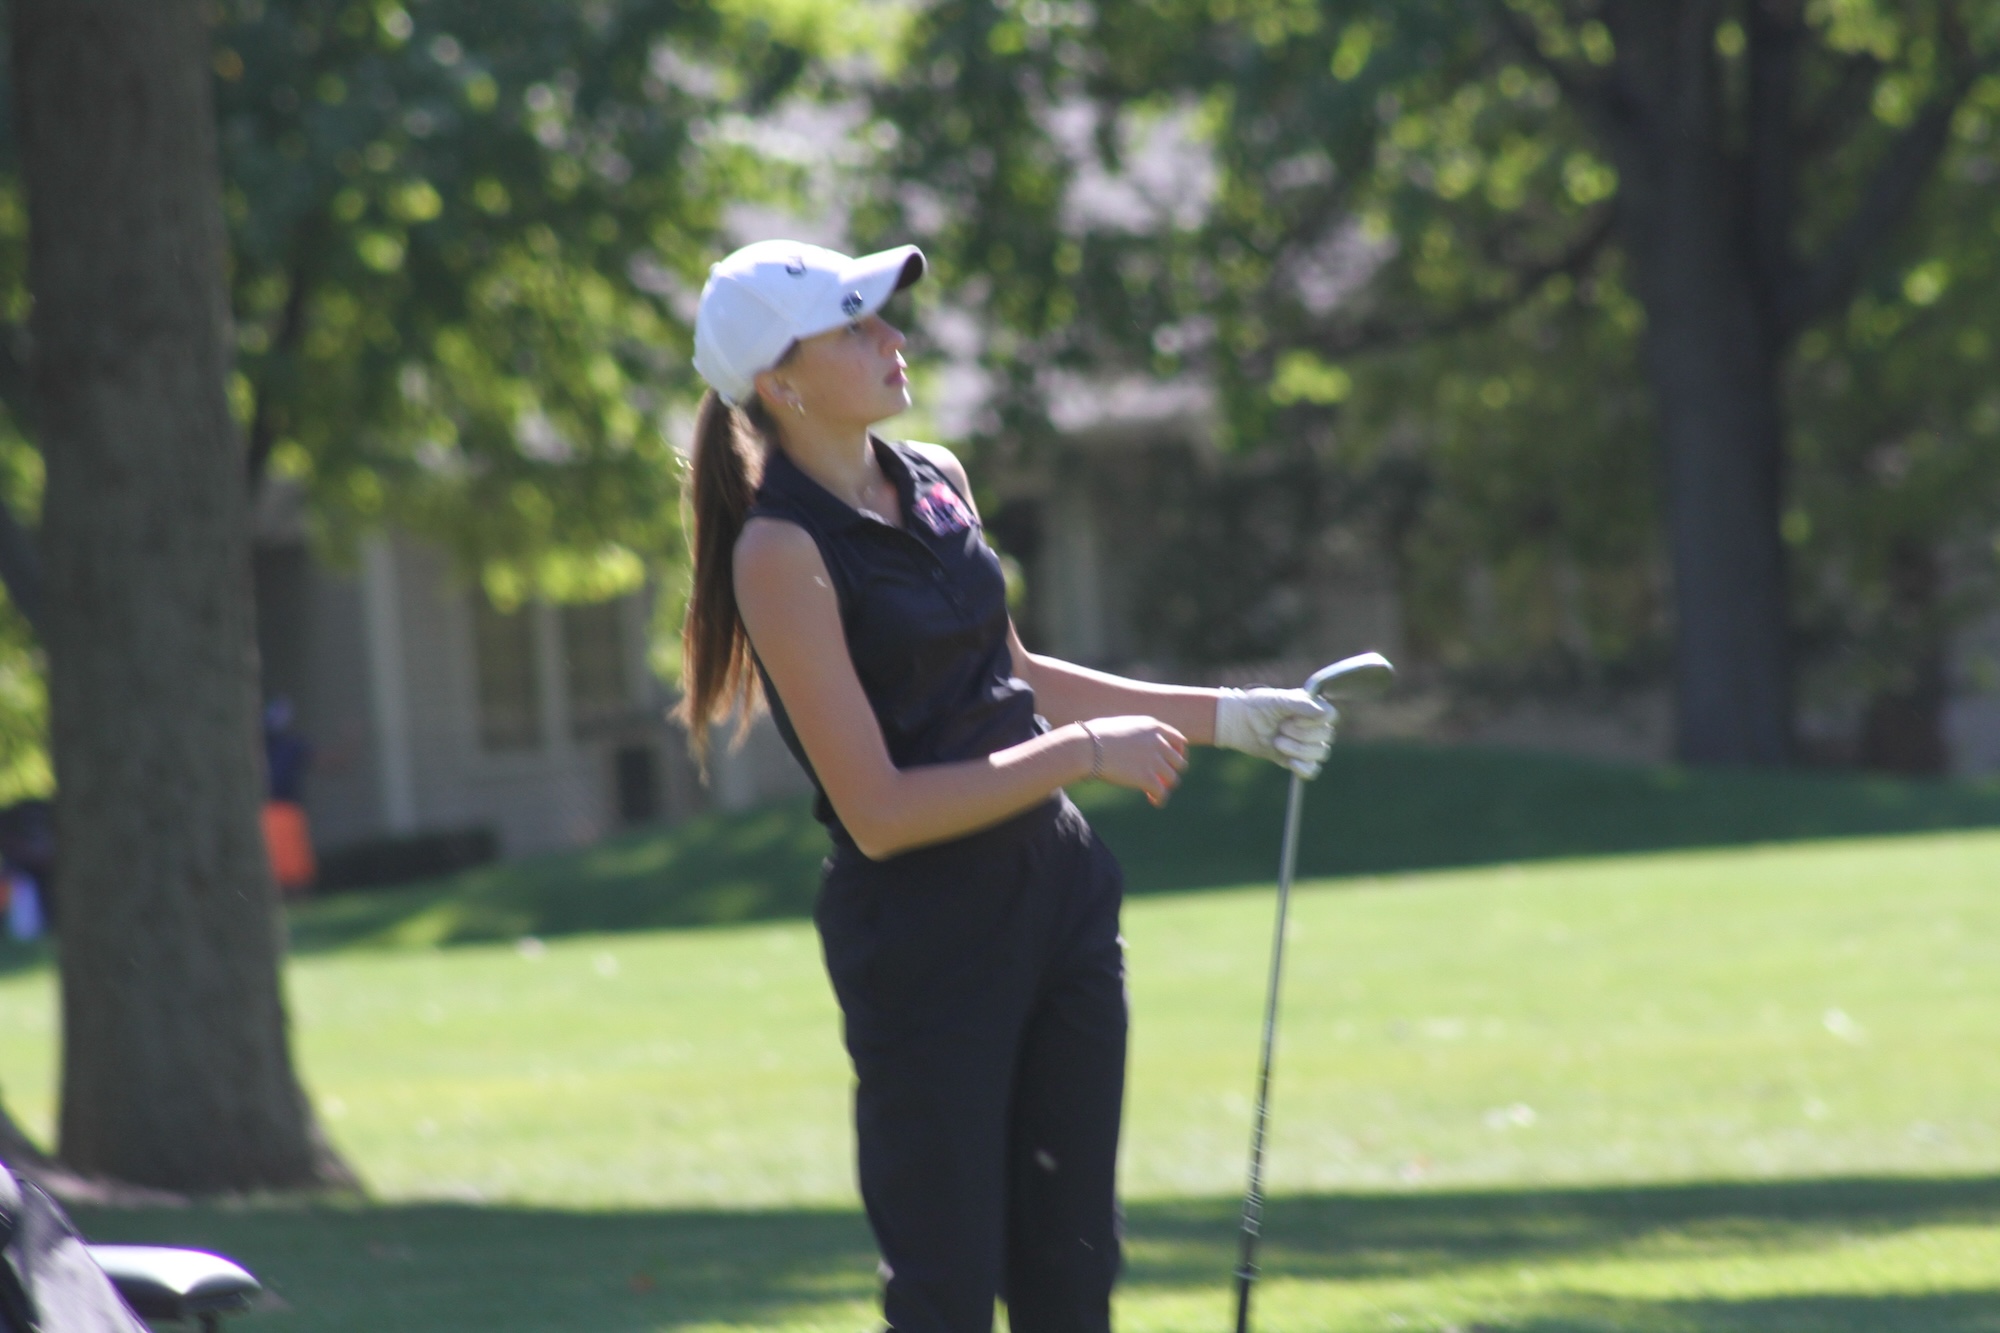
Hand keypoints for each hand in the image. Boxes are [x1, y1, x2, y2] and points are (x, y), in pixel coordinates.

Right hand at [1077, 716, 1188, 805]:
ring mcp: (1154, 760)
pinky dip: (1160, 799)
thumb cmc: (1093, 736)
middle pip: (1179, 761)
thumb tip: (1133, 744)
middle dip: (1171, 771)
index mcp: (1153, 727)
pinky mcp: (1147, 778)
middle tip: (1162, 779)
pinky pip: (1162, 793)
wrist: (1086, 747)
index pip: (1179, 740)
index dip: (1178, 754)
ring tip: (1154, 792)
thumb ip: (1135, 734)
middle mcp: (1158, 742)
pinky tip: (1153, 802)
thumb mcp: (1121, 726)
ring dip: (1166, 786)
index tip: (1170, 762)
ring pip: (1173, 778)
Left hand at [1214, 688, 1336, 778]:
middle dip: (1301, 734)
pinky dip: (1303, 769)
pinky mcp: (1300, 760)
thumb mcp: (1278, 701)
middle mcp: (1316, 726)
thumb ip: (1301, 704)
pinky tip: (1290, 763)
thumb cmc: (1260, 706)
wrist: (1242, 723)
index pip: (1331, 715)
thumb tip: (1324, 714)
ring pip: (1320, 753)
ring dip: (1298, 749)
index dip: (1314, 721)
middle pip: (1326, 736)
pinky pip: (1312, 770)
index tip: (1294, 718)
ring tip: (1277, 742)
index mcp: (1314, 707)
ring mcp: (1309, 744)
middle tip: (1282, 727)